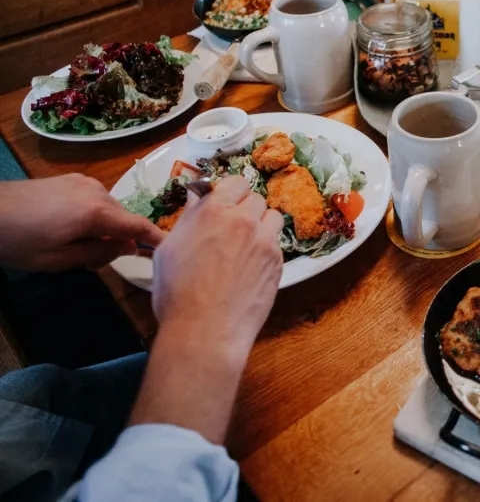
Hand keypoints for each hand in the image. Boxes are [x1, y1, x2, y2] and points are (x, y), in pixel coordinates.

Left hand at [0, 174, 164, 270]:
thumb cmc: (17, 241)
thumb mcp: (59, 260)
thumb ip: (100, 252)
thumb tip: (128, 246)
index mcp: (96, 211)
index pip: (138, 225)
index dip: (157, 238)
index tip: (172, 248)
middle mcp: (96, 191)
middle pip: (122, 218)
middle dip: (116, 240)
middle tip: (91, 262)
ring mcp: (81, 181)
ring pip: (108, 209)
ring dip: (102, 228)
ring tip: (73, 245)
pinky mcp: (68, 179)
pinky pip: (93, 200)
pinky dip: (91, 216)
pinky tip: (66, 227)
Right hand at [152, 176, 283, 356]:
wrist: (205, 330)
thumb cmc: (177, 293)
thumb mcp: (169, 249)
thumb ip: (188, 218)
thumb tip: (197, 198)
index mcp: (213, 211)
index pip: (236, 182)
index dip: (231, 192)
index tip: (225, 204)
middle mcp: (243, 221)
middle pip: (256, 199)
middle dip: (246, 210)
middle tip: (232, 229)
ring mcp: (265, 242)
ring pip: (273, 218)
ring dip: (262, 226)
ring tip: (246, 246)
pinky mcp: (278, 262)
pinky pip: (277, 245)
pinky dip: (267, 250)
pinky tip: (251, 268)